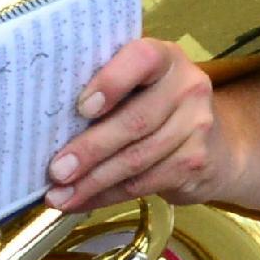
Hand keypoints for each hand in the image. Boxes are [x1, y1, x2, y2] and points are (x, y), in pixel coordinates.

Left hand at [47, 36, 220, 209]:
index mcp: (164, 57)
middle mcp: (187, 86)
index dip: (112, 82)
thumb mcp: (138, 87)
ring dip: (93, 181)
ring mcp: (196, 126)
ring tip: (60, 196)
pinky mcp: (194, 163)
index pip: (142, 58)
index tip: (82, 108)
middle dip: (90, 149)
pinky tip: (82, 202)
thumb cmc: (154, 107)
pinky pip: (143, 183)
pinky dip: (107, 196)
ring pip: (137, 158)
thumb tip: (46, 125)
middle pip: (135, 120)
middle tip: (56, 171)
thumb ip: (106, 91)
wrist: (213, 145)